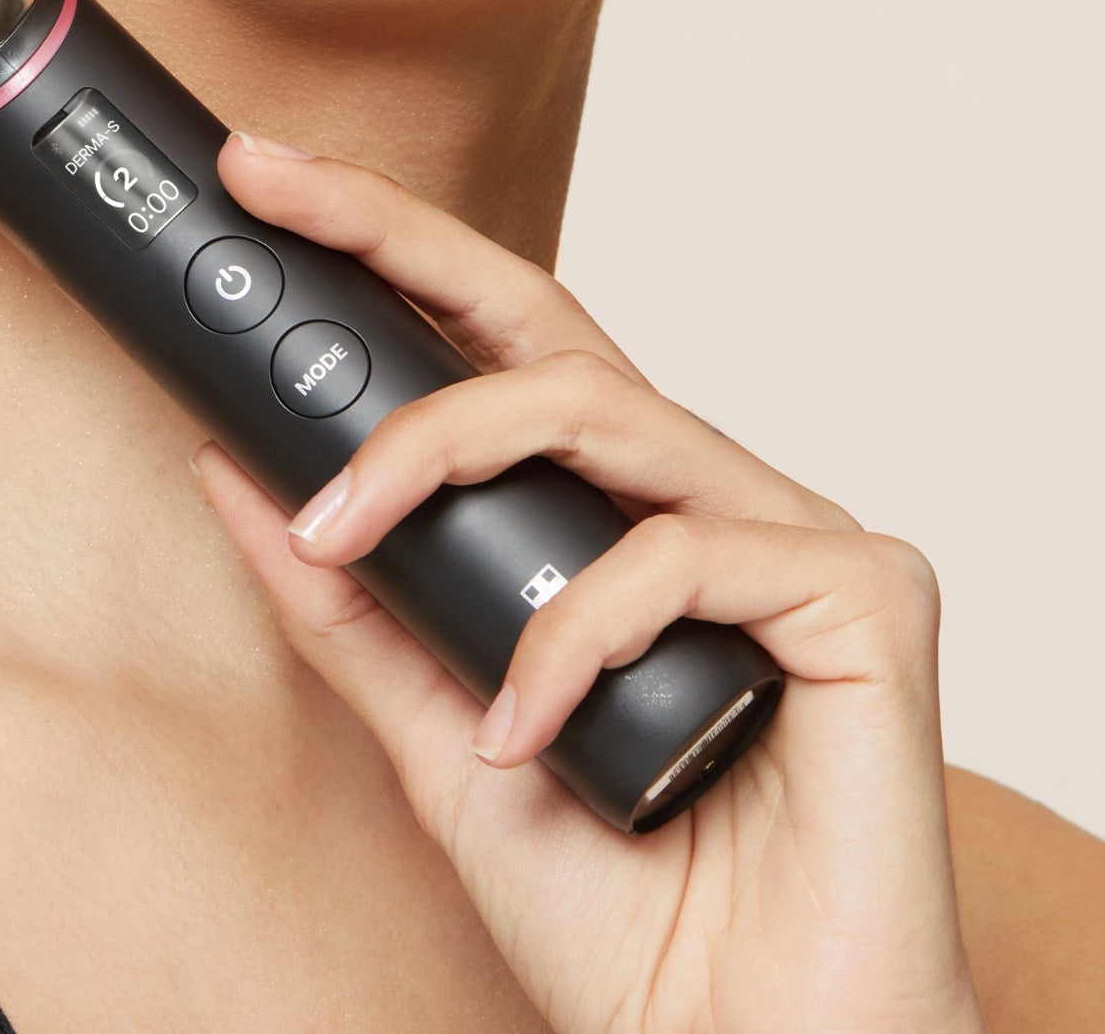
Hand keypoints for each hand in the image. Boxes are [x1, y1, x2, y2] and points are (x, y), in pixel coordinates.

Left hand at [197, 135, 986, 1033]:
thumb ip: (352, 610)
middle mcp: (707, 503)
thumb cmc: (628, 920)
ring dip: (441, 455)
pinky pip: (686, 554)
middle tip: (284, 190)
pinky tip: (529, 734)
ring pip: (601, 413)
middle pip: (552, 324)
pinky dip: (575, 637)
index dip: (395, 253)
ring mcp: (793, 540)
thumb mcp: (440, 742)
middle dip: (403, 238)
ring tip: (341, 534)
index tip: (274, 185)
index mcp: (622, 523)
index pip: (504, 349)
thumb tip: (236, 476)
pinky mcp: (868, 598)